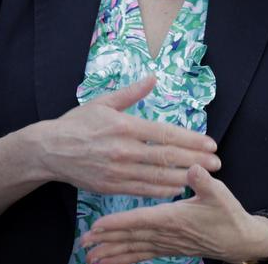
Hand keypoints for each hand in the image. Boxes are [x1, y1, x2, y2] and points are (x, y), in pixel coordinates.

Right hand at [34, 76, 220, 198]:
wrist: (50, 150)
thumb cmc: (77, 123)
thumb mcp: (103, 102)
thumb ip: (131, 93)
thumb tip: (153, 77)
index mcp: (124, 126)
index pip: (165, 134)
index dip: (191, 140)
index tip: (210, 143)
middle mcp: (123, 149)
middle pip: (167, 156)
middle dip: (196, 160)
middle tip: (218, 163)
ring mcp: (117, 171)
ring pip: (158, 176)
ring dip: (184, 176)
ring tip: (204, 176)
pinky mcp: (111, 186)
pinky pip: (142, 190)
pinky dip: (162, 190)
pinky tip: (177, 187)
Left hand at [79, 165, 267, 263]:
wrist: (239, 240)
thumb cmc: (228, 214)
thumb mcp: (219, 194)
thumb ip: (204, 182)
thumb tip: (193, 168)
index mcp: (174, 218)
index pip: (140, 221)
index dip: (119, 223)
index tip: (98, 225)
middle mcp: (166, 234)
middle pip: (131, 238)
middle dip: (106, 240)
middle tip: (83, 242)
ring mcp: (166, 244)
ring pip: (134, 249)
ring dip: (111, 253)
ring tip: (89, 257)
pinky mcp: (168, 249)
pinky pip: (142, 256)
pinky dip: (125, 259)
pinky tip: (110, 262)